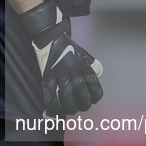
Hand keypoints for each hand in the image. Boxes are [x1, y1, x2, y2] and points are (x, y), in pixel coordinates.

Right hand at [21, 1, 102, 116]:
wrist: (49, 36)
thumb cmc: (68, 46)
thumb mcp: (83, 53)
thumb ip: (91, 65)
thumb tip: (98, 74)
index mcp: (82, 63)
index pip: (93, 82)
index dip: (95, 94)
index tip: (94, 100)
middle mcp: (72, 68)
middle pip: (81, 91)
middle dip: (84, 103)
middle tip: (83, 107)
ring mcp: (58, 72)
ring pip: (66, 95)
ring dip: (70, 106)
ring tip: (72, 110)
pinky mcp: (47, 75)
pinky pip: (50, 93)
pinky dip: (54, 104)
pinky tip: (57, 109)